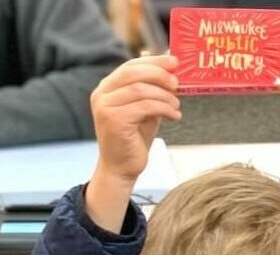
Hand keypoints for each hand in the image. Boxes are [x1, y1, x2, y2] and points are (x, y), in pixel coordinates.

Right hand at [91, 55, 180, 184]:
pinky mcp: (114, 120)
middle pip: (134, 73)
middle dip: (160, 75)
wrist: (121, 167)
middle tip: (177, 83)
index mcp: (106, 88)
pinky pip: (145, 106)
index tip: (174, 62)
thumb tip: (171, 68)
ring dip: (164, 96)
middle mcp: (101, 95)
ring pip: (141, 89)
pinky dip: (164, 109)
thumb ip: (151, 88)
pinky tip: (174, 116)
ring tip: (176, 105)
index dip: (154, 61)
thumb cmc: (134, 137)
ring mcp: (105, 107)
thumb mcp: (144, 107)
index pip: (130, 65)